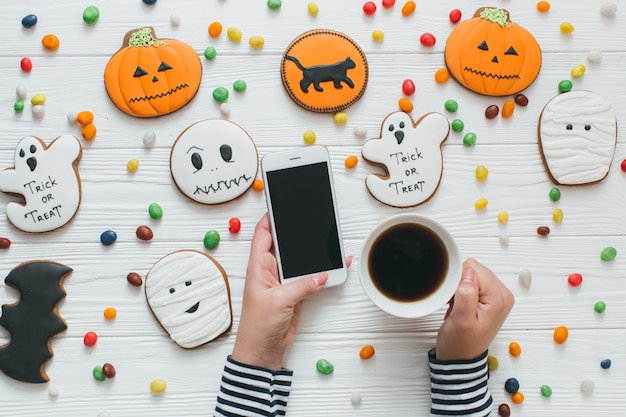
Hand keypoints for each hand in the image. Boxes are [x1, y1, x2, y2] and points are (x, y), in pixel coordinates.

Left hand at [231, 214, 350, 369]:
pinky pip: (310, 276)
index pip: (263, 233)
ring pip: (299, 259)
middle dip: (296, 231)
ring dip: (312, 252)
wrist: (263, 351)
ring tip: (327, 239)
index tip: (282, 203)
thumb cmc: (258, 326)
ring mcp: (283, 280)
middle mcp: (270, 270)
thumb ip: (302, 285)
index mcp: (258, 266)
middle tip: (310, 216)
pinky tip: (335, 264)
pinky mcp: (296, 291)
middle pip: (284, 242)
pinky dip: (322, 270)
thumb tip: (321, 275)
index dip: (271, 217)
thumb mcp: (279, 301)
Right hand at [435, 258, 513, 360]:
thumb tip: (468, 272)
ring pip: (472, 274)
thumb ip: (466, 294)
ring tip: (458, 307)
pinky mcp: (490, 298)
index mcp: (499, 297)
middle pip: (474, 269)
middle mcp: (503, 294)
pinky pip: (472, 282)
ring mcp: (497, 295)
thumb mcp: (461, 320)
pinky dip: (462, 291)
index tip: (456, 300)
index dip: (458, 282)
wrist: (461, 358)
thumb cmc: (460, 344)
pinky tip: (461, 305)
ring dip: (460, 288)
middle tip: (457, 305)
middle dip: (460, 284)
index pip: (474, 268)